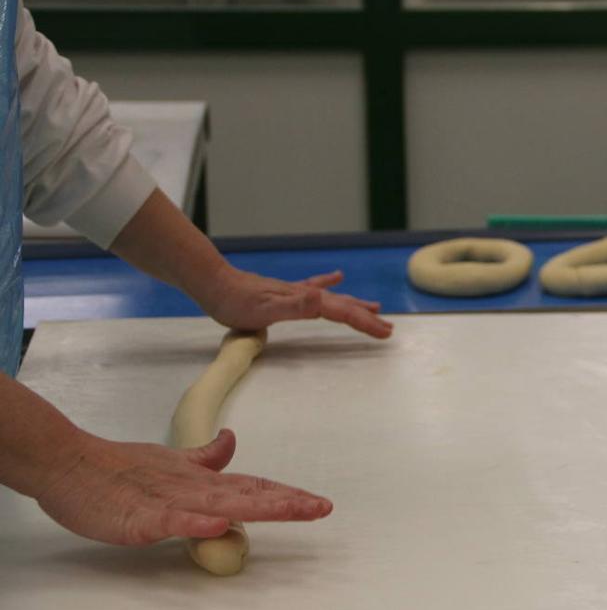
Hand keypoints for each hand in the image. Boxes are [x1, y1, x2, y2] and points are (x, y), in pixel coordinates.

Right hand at [35, 429, 331, 545]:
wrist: (68, 464)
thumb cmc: (119, 468)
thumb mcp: (170, 462)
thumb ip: (204, 457)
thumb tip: (232, 441)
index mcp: (201, 480)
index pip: (253, 486)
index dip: (286, 494)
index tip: (319, 503)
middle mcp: (194, 488)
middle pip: (248, 494)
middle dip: (286, 501)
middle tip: (321, 507)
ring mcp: (169, 501)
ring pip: (221, 503)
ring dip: (258, 507)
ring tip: (292, 509)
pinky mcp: (141, 517)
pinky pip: (173, 520)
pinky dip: (198, 521)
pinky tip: (222, 522)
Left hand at [200, 268, 392, 338]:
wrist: (214, 282)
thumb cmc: (235, 302)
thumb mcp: (265, 310)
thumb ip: (296, 306)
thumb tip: (324, 298)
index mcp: (305, 301)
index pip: (341, 312)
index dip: (365, 322)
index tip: (385, 332)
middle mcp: (305, 295)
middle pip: (343, 306)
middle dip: (366, 317)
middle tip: (388, 328)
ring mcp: (297, 292)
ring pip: (334, 299)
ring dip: (355, 305)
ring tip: (376, 308)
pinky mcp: (286, 293)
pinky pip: (314, 288)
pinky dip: (329, 283)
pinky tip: (338, 277)